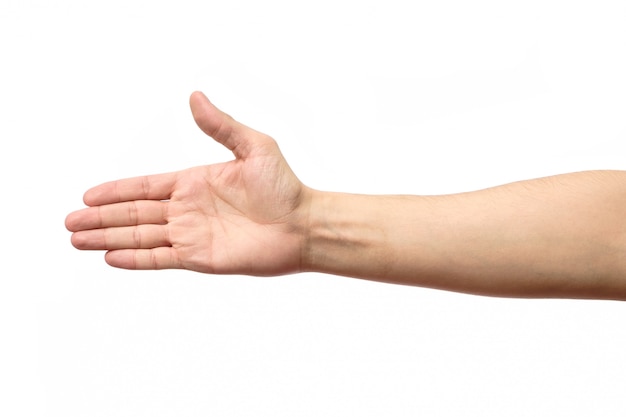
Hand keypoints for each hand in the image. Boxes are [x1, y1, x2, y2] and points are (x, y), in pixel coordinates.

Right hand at [66, 92, 309, 275]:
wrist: (302, 225)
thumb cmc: (283, 186)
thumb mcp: (254, 147)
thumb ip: (221, 126)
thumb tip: (195, 97)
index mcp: (194, 182)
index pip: (145, 187)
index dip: (116, 191)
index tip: (88, 194)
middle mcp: (187, 209)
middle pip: (134, 213)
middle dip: (100, 217)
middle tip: (69, 222)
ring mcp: (191, 235)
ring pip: (140, 236)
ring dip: (108, 238)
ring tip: (77, 239)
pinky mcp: (200, 258)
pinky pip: (160, 259)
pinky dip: (135, 259)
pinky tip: (110, 257)